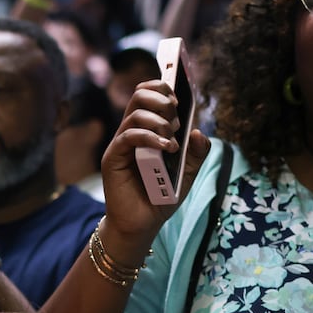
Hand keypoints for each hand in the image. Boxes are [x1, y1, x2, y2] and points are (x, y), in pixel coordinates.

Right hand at [98, 80, 209, 247]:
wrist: (142, 225)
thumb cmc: (161, 197)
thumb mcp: (186, 173)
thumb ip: (196, 153)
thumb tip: (199, 131)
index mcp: (147, 130)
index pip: (148, 94)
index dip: (162, 87)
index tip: (180, 98)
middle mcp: (132, 132)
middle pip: (139, 96)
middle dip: (161, 99)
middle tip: (176, 118)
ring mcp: (121, 144)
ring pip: (134, 113)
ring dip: (159, 121)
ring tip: (173, 140)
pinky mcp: (113, 158)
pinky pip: (128, 137)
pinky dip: (150, 138)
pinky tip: (167, 148)